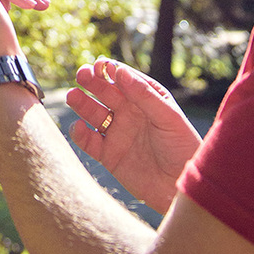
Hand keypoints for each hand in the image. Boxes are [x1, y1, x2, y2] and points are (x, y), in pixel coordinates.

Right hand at [66, 59, 201, 214]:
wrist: (181, 186)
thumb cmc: (181, 148)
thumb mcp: (168, 117)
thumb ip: (144, 95)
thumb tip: (120, 72)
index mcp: (145, 98)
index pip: (123, 78)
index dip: (110, 69)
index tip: (100, 66)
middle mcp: (128, 112)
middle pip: (104, 92)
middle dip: (91, 81)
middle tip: (81, 75)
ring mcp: (117, 133)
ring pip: (93, 113)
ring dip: (81, 103)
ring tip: (72, 96)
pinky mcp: (109, 155)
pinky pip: (89, 141)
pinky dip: (80, 133)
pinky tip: (79, 127)